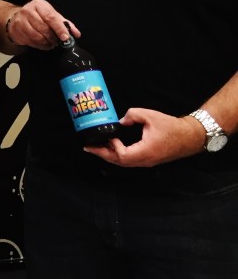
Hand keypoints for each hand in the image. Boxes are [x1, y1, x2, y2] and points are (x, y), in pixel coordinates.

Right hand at [6, 0, 78, 50]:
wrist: (17, 17)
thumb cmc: (38, 16)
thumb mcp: (51, 15)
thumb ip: (65, 24)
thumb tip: (76, 33)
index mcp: (39, 5)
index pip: (50, 17)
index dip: (59, 28)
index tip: (65, 37)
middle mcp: (28, 11)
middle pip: (43, 27)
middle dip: (53, 37)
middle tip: (58, 42)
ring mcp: (21, 21)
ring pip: (37, 36)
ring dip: (47, 43)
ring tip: (51, 43)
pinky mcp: (16, 31)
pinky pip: (31, 41)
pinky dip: (40, 46)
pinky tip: (43, 44)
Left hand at [83, 108, 204, 167]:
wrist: (190, 137)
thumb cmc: (172, 127)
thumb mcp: (150, 116)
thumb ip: (132, 115)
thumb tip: (120, 121)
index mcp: (145, 151)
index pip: (123, 156)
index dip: (113, 147)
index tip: (111, 136)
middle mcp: (145, 160)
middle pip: (119, 162)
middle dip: (103, 154)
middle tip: (88, 147)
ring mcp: (147, 162)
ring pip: (124, 163)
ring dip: (109, 156)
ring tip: (96, 148)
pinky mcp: (149, 160)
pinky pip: (130, 161)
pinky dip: (118, 156)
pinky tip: (112, 148)